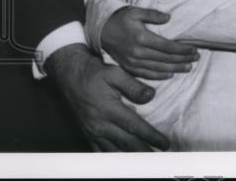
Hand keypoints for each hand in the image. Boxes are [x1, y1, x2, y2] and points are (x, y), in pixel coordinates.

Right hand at [45, 43, 168, 150]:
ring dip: (130, 158)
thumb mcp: (115, 73)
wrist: (70, 76)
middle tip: (159, 158)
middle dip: (144, 151)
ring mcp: (92, 131)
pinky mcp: (87, 134)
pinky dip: (112, 157)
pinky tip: (122, 161)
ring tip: (144, 162)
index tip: (164, 143)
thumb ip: (133, 86)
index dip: (151, 136)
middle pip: (126, 143)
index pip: (134, 127)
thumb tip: (151, 96)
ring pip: (113, 150)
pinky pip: (100, 150)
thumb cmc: (95, 73)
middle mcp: (100, 124)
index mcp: (109, 109)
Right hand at [101, 6, 198, 79]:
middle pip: (165, 59)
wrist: (100, 30)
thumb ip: (153, 14)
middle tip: (197, 58)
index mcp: (141, 38)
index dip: (183, 50)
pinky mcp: (128, 67)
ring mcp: (132, 62)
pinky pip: (146, 74)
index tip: (194, 49)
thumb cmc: (120, 19)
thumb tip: (169, 17)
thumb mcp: (135, 12)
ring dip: (175, 69)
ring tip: (188, 68)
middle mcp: (138, 52)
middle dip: (183, 59)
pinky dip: (159, 76)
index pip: (167, 47)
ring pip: (158, 69)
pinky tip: (170, 75)